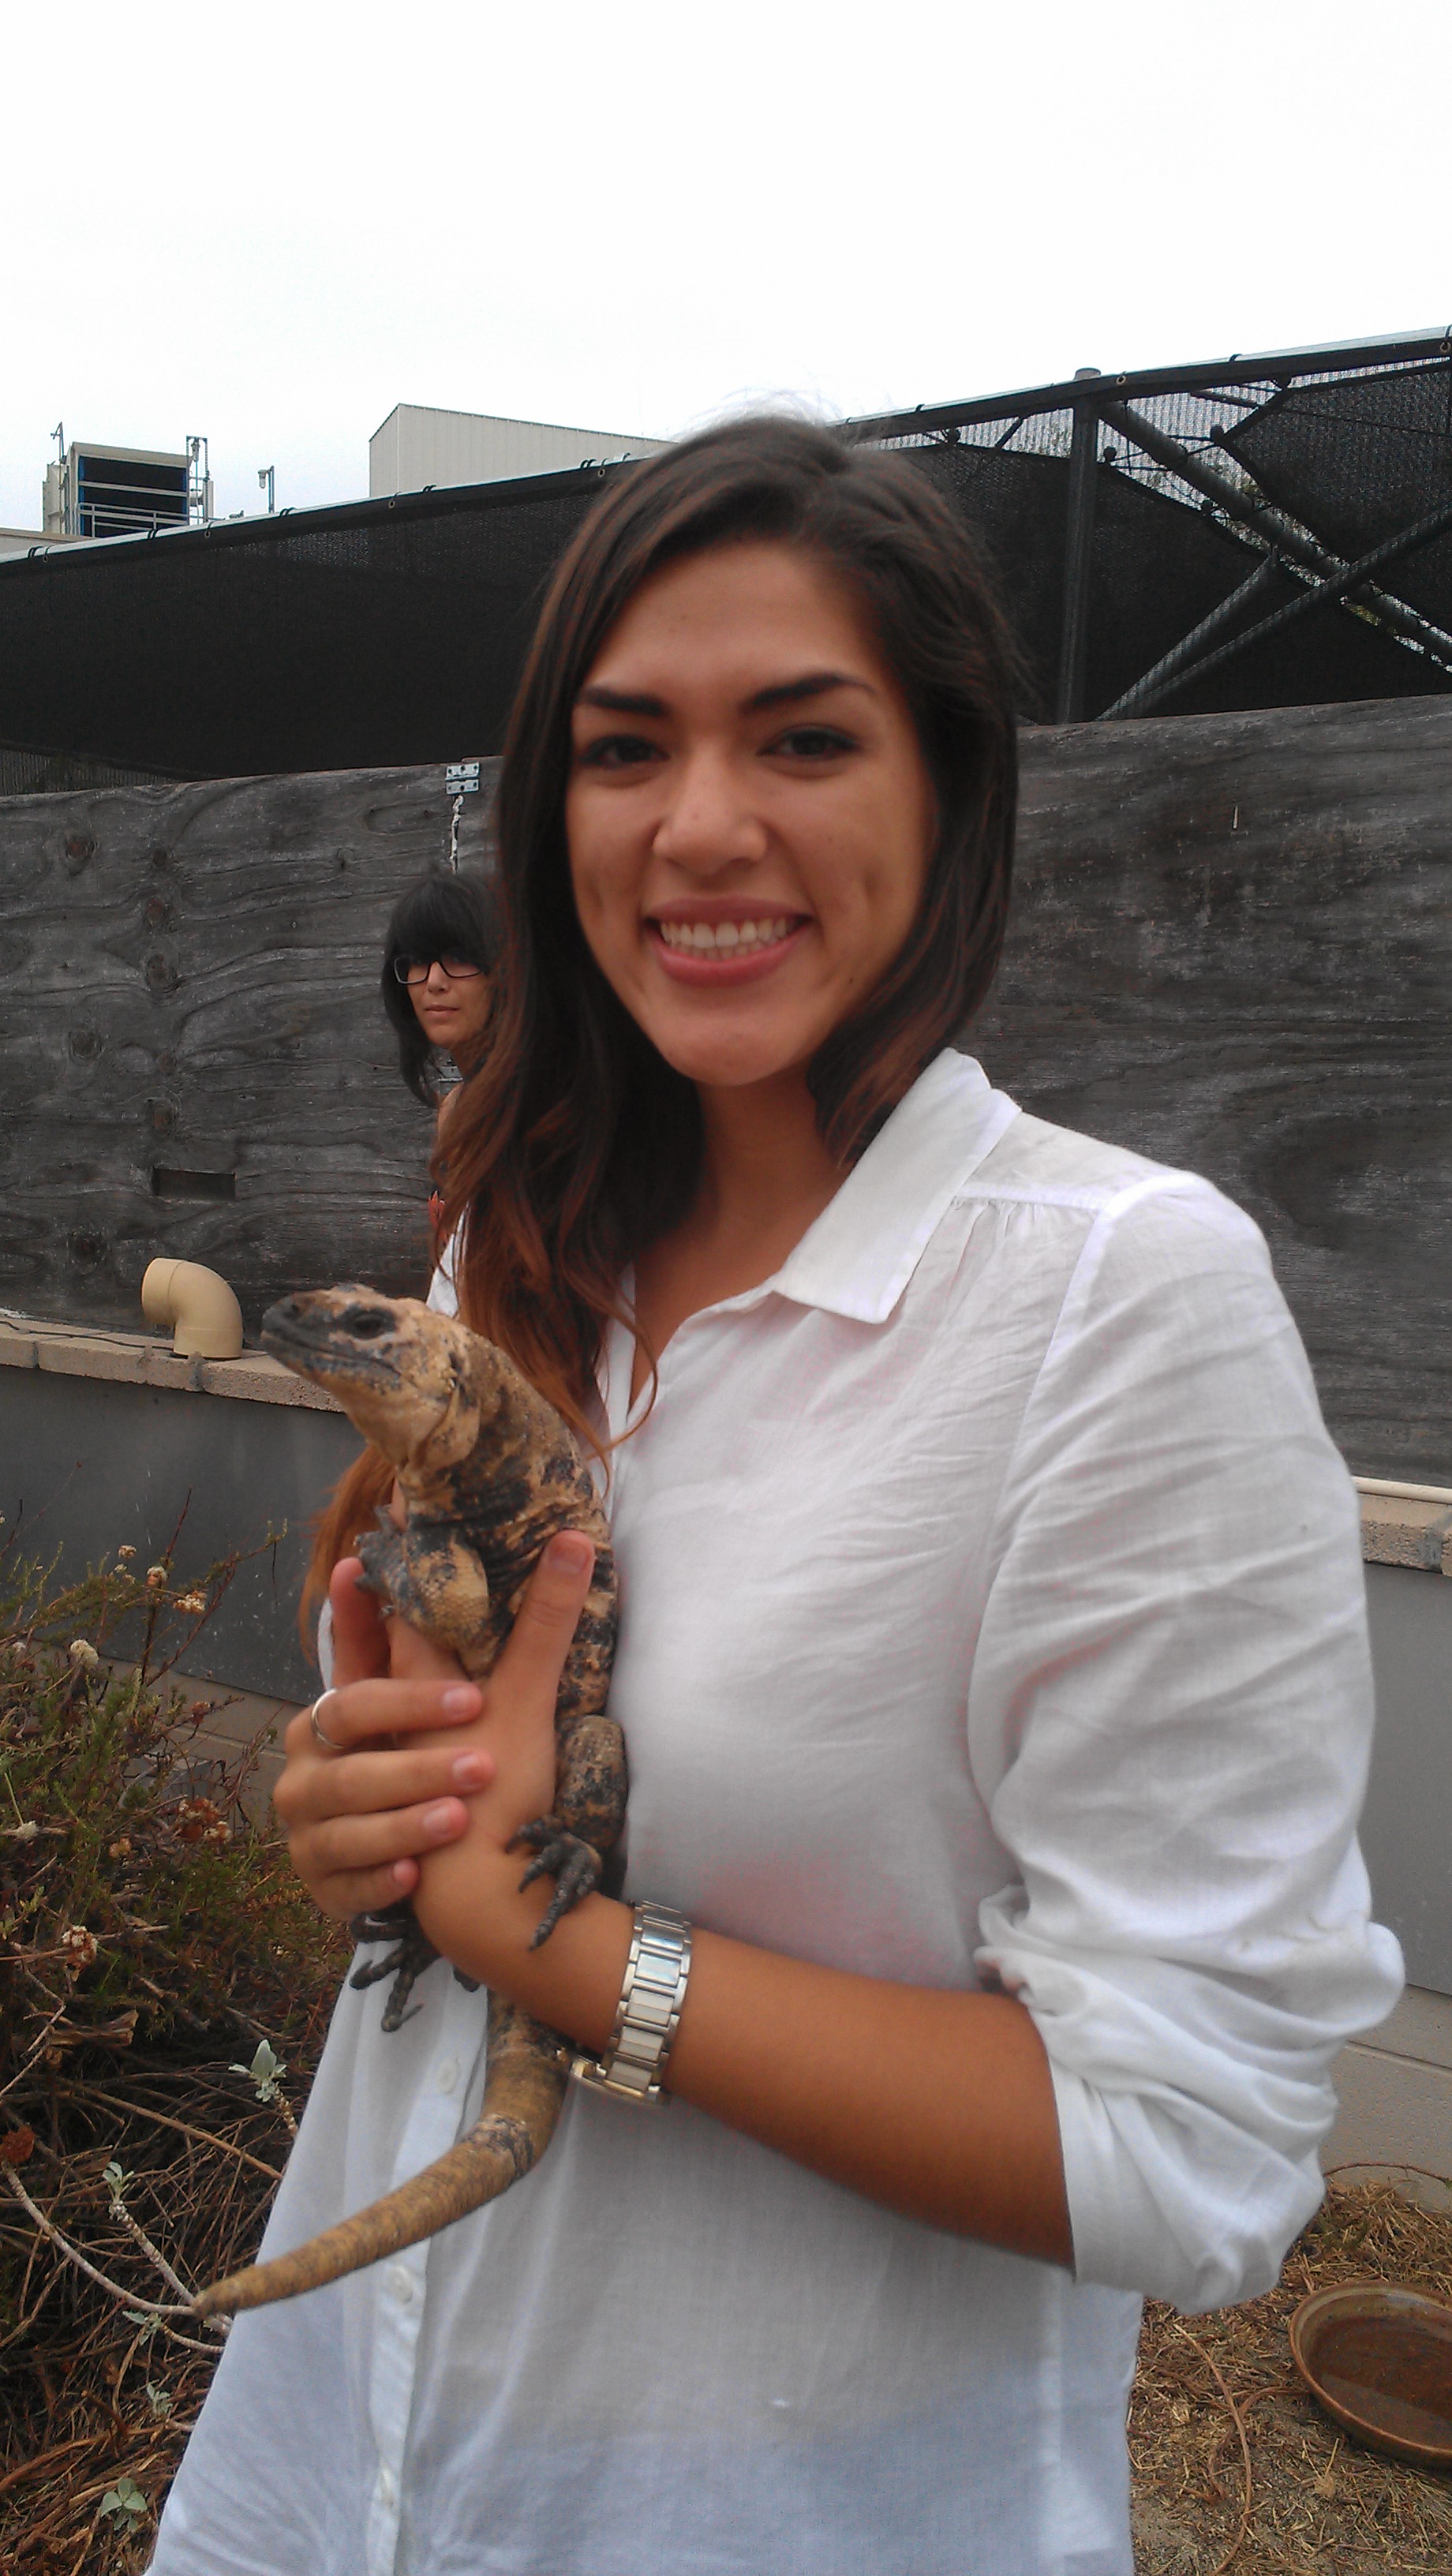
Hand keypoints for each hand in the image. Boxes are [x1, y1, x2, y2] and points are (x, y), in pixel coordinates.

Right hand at [273, 1534, 595, 1926]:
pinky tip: (415, 1876)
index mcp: (349, 1707)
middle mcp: (319, 1759)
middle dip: (413, 1753)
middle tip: (480, 1761)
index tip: (362, 1578)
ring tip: (460, 1817)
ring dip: (404, 1818)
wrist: (456, 1883)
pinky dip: (380, 1876)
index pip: (350, 1660)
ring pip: (347, 1818)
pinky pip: (345, 1880)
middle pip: (350, 1743)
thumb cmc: (462, 1770)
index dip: (360, 1625)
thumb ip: (528, 1625)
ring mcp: (314, 1824)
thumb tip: (577, 1539)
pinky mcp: (324, 1883)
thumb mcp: (494, 1699)